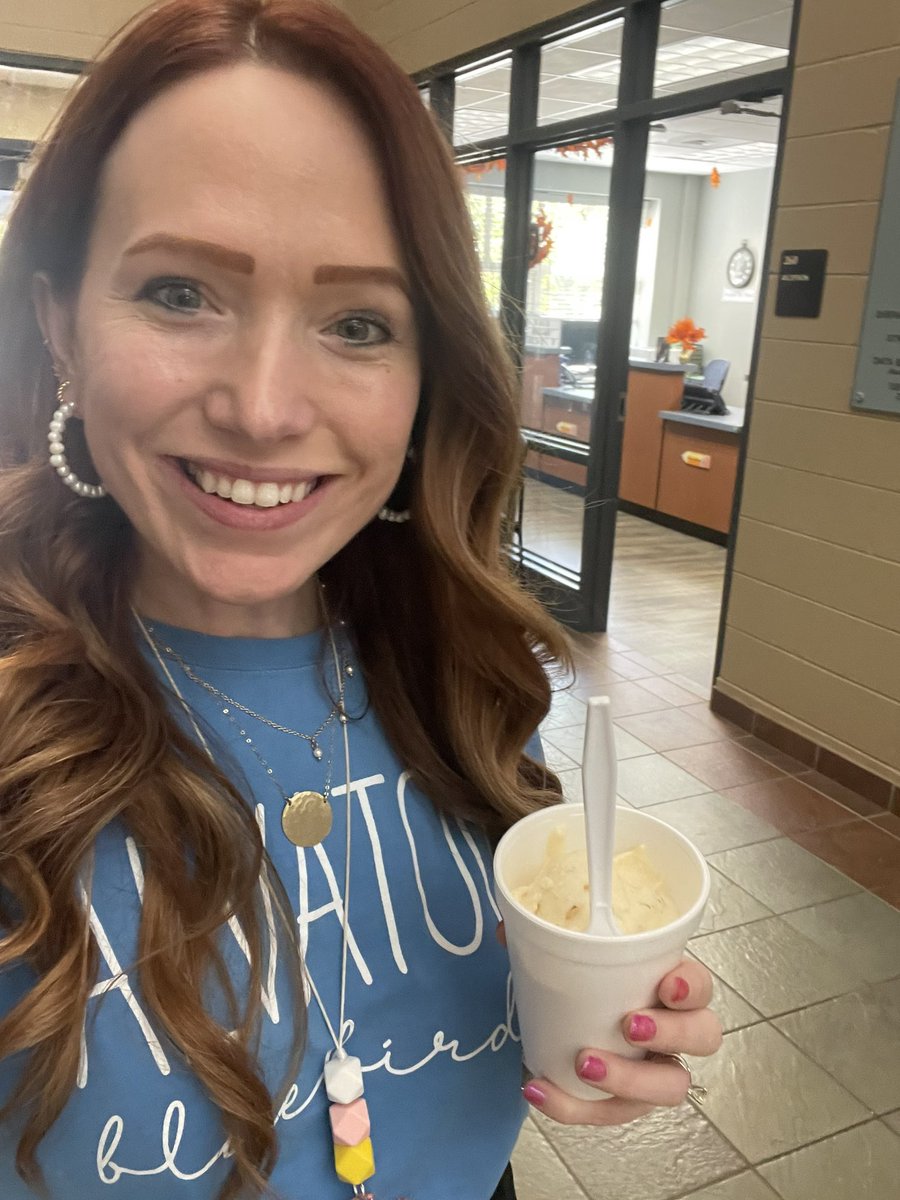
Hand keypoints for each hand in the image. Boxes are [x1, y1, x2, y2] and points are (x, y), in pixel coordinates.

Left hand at [522, 958, 721, 1125]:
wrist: (566, 1025)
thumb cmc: (587, 987)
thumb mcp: (573, 958)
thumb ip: (546, 940)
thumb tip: (509, 929)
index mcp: (669, 986)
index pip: (700, 986)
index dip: (691, 987)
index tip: (667, 985)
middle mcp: (675, 1031)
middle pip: (701, 1038)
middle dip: (670, 1034)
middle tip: (629, 1025)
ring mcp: (656, 1070)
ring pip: (669, 1086)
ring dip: (629, 1079)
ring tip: (584, 1063)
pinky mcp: (626, 1101)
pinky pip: (609, 1112)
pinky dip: (573, 1105)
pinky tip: (538, 1088)